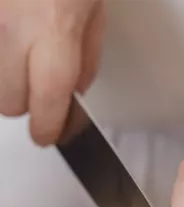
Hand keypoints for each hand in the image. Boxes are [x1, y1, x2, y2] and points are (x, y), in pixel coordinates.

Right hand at [0, 0, 105, 144]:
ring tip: (25, 59)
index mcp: (54, 29)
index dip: (46, 128)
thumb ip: (86, 60)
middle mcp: (10, 27)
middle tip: (39, 91)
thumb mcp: (94, 13)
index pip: (47, 102)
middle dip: (27, 104)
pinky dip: (2, 58)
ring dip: (8, 82)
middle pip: (8, 103)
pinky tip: (12, 44)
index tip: (47, 136)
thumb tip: (76, 95)